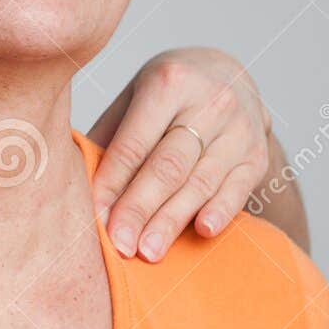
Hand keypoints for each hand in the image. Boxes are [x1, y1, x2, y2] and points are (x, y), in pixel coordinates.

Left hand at [87, 47, 271, 260]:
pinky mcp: (257, 155)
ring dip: (172, 221)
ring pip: (200, 182)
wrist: (227, 76)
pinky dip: (220, 211)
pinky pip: (237, 189)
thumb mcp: (133, 99)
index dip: (113, 183)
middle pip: (168, 167)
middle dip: (140, 210)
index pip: (134, 143)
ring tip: (148, 251)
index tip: (95, 218)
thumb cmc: (163, 95)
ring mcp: (239, 130)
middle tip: (120, 245)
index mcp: (168, 82)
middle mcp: (210, 102)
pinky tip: (202, 232)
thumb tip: (72, 185)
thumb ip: (109, 137)